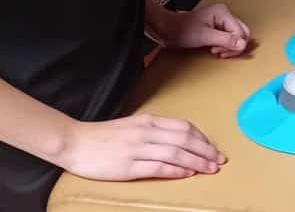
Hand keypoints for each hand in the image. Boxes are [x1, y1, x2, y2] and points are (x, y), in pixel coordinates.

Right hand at [58, 113, 225, 180]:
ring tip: (210, 169)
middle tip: (219, 160)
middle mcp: (146, 132)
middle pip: (184, 140)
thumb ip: (154, 131)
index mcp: (148, 121)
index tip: (213, 148)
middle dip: (206, 150)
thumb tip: (178, 140)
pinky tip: (188, 174)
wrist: (75, 142)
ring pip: (176, 153)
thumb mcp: (133, 126)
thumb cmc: (105, 136)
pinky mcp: (128, 166)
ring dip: (197, 161)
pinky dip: (176, 170)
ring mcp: (137, 149)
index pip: (184, 127)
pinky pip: (158, 167)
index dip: (202, 138)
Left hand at [157, 3, 250, 58]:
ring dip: (229, 47)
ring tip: (216, 51)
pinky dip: (225, 46)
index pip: (240, 32)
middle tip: (222, 53)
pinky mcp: (218, 27)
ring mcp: (222, 21)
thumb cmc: (183, 30)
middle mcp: (225, 15)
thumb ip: (225, 40)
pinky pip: (229, 38)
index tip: (222, 53)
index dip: (234, 45)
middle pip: (242, 32)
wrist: (168, 30)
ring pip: (237, 36)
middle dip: (234, 46)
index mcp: (223, 13)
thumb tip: (243, 44)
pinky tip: (216, 49)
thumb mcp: (204, 36)